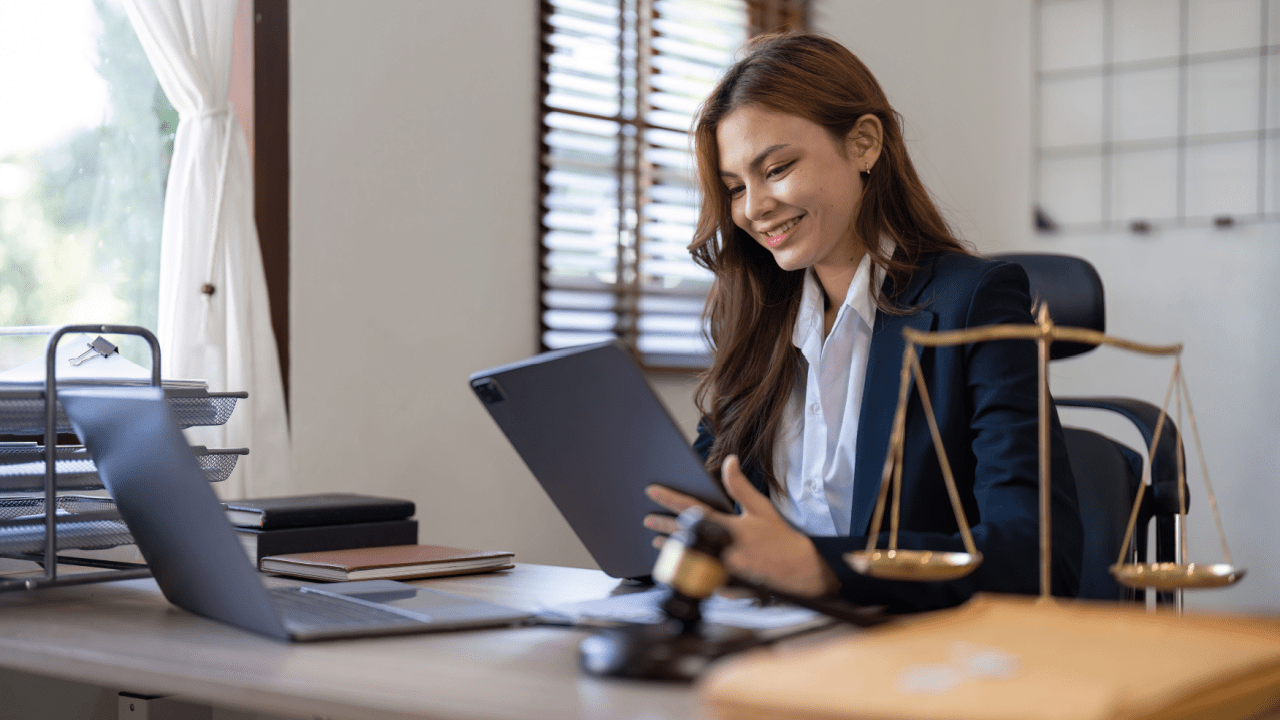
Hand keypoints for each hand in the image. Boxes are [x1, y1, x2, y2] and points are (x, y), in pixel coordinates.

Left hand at [644, 456, 838, 597]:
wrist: (800, 570)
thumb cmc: (780, 538)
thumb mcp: (761, 508)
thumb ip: (740, 486)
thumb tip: (729, 461)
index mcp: (730, 528)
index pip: (693, 510)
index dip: (670, 499)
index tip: (652, 491)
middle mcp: (723, 550)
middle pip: (684, 535)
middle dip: (663, 526)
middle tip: (648, 519)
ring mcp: (722, 570)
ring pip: (688, 558)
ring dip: (672, 549)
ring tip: (658, 542)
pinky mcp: (725, 586)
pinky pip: (701, 578)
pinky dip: (690, 570)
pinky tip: (680, 565)